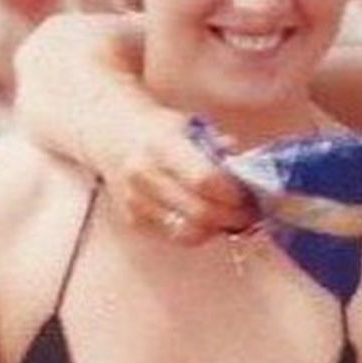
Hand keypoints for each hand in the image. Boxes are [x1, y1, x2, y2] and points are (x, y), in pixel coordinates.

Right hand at [106, 108, 254, 242]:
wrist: (110, 134)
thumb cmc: (157, 129)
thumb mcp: (189, 126)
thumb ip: (219, 150)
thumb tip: (247, 171)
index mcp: (162, 145)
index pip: (204, 180)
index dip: (234, 194)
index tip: (250, 195)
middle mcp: (144, 175)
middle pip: (200, 213)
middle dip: (233, 218)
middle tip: (251, 214)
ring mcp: (136, 202)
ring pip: (189, 233)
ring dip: (218, 230)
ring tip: (233, 219)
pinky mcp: (133, 221)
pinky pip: (175, 236)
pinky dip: (198, 232)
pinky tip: (208, 220)